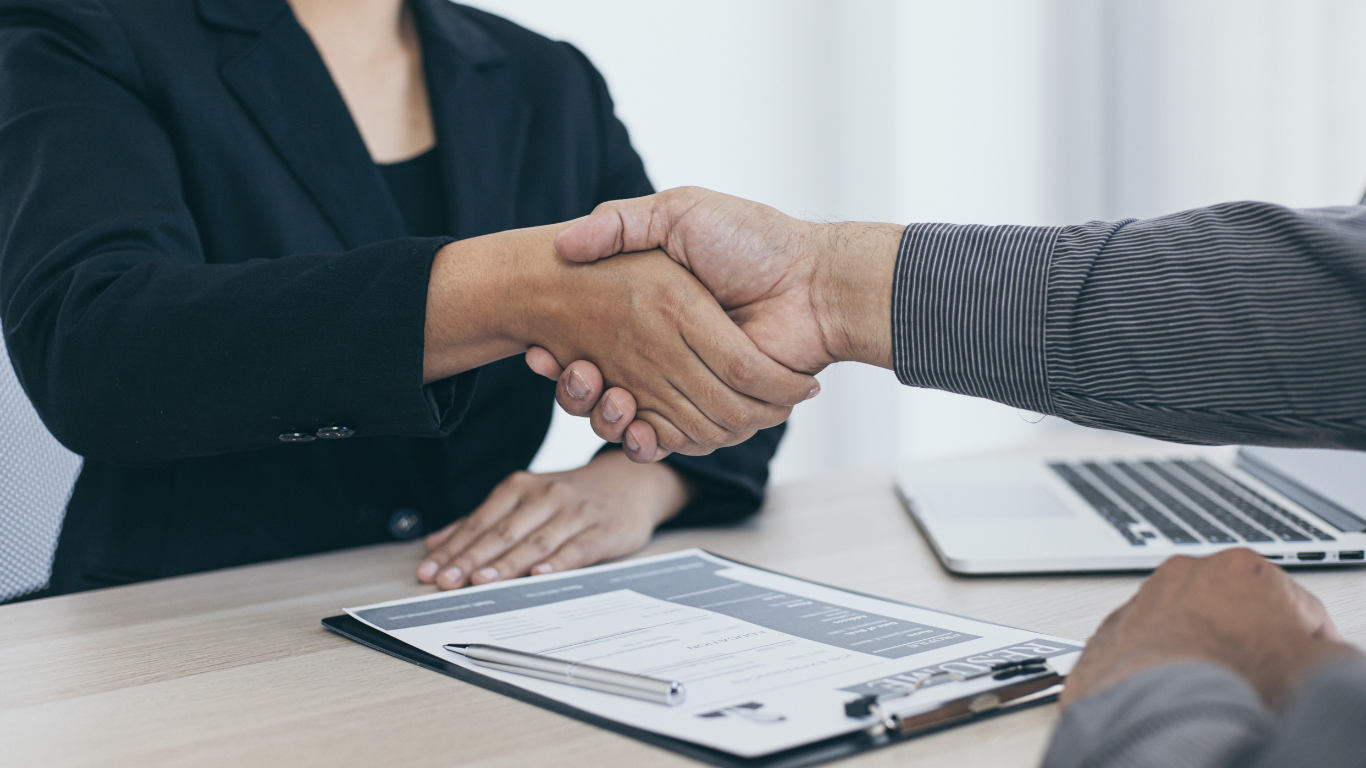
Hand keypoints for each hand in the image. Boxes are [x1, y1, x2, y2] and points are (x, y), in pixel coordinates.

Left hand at [415, 450, 689, 588]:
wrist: (632, 482)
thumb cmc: (572, 497)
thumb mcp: (527, 499)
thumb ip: (483, 521)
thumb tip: (436, 544)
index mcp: (522, 487)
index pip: (480, 521)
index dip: (454, 547)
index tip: (431, 570)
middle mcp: (546, 496)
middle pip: (503, 532)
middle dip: (471, 559)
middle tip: (446, 581)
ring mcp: (576, 513)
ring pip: (535, 542)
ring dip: (506, 563)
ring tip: (481, 581)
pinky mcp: (603, 530)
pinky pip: (577, 549)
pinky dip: (557, 562)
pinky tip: (539, 575)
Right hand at [524, 188, 901, 459]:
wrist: (814, 280)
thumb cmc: (751, 239)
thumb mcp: (679, 212)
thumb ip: (621, 222)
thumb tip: (564, 243)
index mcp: (654, 313)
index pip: (590, 344)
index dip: (560, 355)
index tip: (541, 350)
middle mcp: (668, 352)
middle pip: (603, 390)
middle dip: (578, 390)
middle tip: (574, 373)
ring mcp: (692, 385)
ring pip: (630, 420)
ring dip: (606, 417)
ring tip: (602, 394)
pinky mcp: (718, 412)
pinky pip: (674, 439)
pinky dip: (648, 440)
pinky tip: (634, 425)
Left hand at [1061, 548, 1356, 710]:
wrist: (1158, 705)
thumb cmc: (1234, 679)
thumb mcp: (1318, 669)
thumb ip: (1335, 656)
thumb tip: (1333, 658)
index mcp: (1245, 568)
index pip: (1298, 606)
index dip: (1311, 643)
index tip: (1309, 665)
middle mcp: (1188, 573)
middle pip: (1237, 611)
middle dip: (1250, 641)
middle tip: (1261, 679)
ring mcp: (1144, 599)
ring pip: (1188, 626)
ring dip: (1203, 651)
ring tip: (1216, 688)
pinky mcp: (1112, 631)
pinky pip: (1147, 648)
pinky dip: (1161, 666)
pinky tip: (1175, 691)